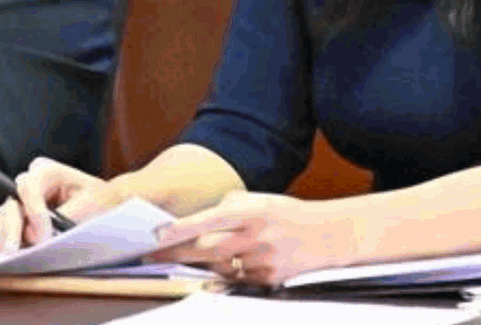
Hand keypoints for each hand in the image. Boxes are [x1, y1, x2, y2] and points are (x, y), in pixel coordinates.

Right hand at [0, 157, 128, 251]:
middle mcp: (30, 182)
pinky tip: (1, 255)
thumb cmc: (100, 199)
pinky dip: (1, 240)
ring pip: (2, 215)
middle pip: (11, 202)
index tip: (43, 236)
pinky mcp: (19, 217)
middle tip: (14, 251)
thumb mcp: (91, 203)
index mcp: (47, 171)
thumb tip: (33, 235)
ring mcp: (22, 200)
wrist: (105, 205)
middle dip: (13, 227)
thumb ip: (64, 215)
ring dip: (1, 235)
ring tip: (1, 256)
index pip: (28, 187)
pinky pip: (3, 226)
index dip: (33, 212)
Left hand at [151, 191, 359, 286]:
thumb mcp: (260, 199)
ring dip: (203, 262)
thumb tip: (198, 222)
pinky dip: (231, 271)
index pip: (209, 219)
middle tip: (151, 255)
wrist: (329, 234)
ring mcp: (263, 261)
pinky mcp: (269, 279)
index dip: (181, 228)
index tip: (157, 234)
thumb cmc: (287, 214)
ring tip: (189, 254)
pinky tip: (236, 261)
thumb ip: (228, 208)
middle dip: (175, 253)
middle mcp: (256, 236)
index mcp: (252, 210)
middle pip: (206, 249)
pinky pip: (237, 278)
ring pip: (219, 266)